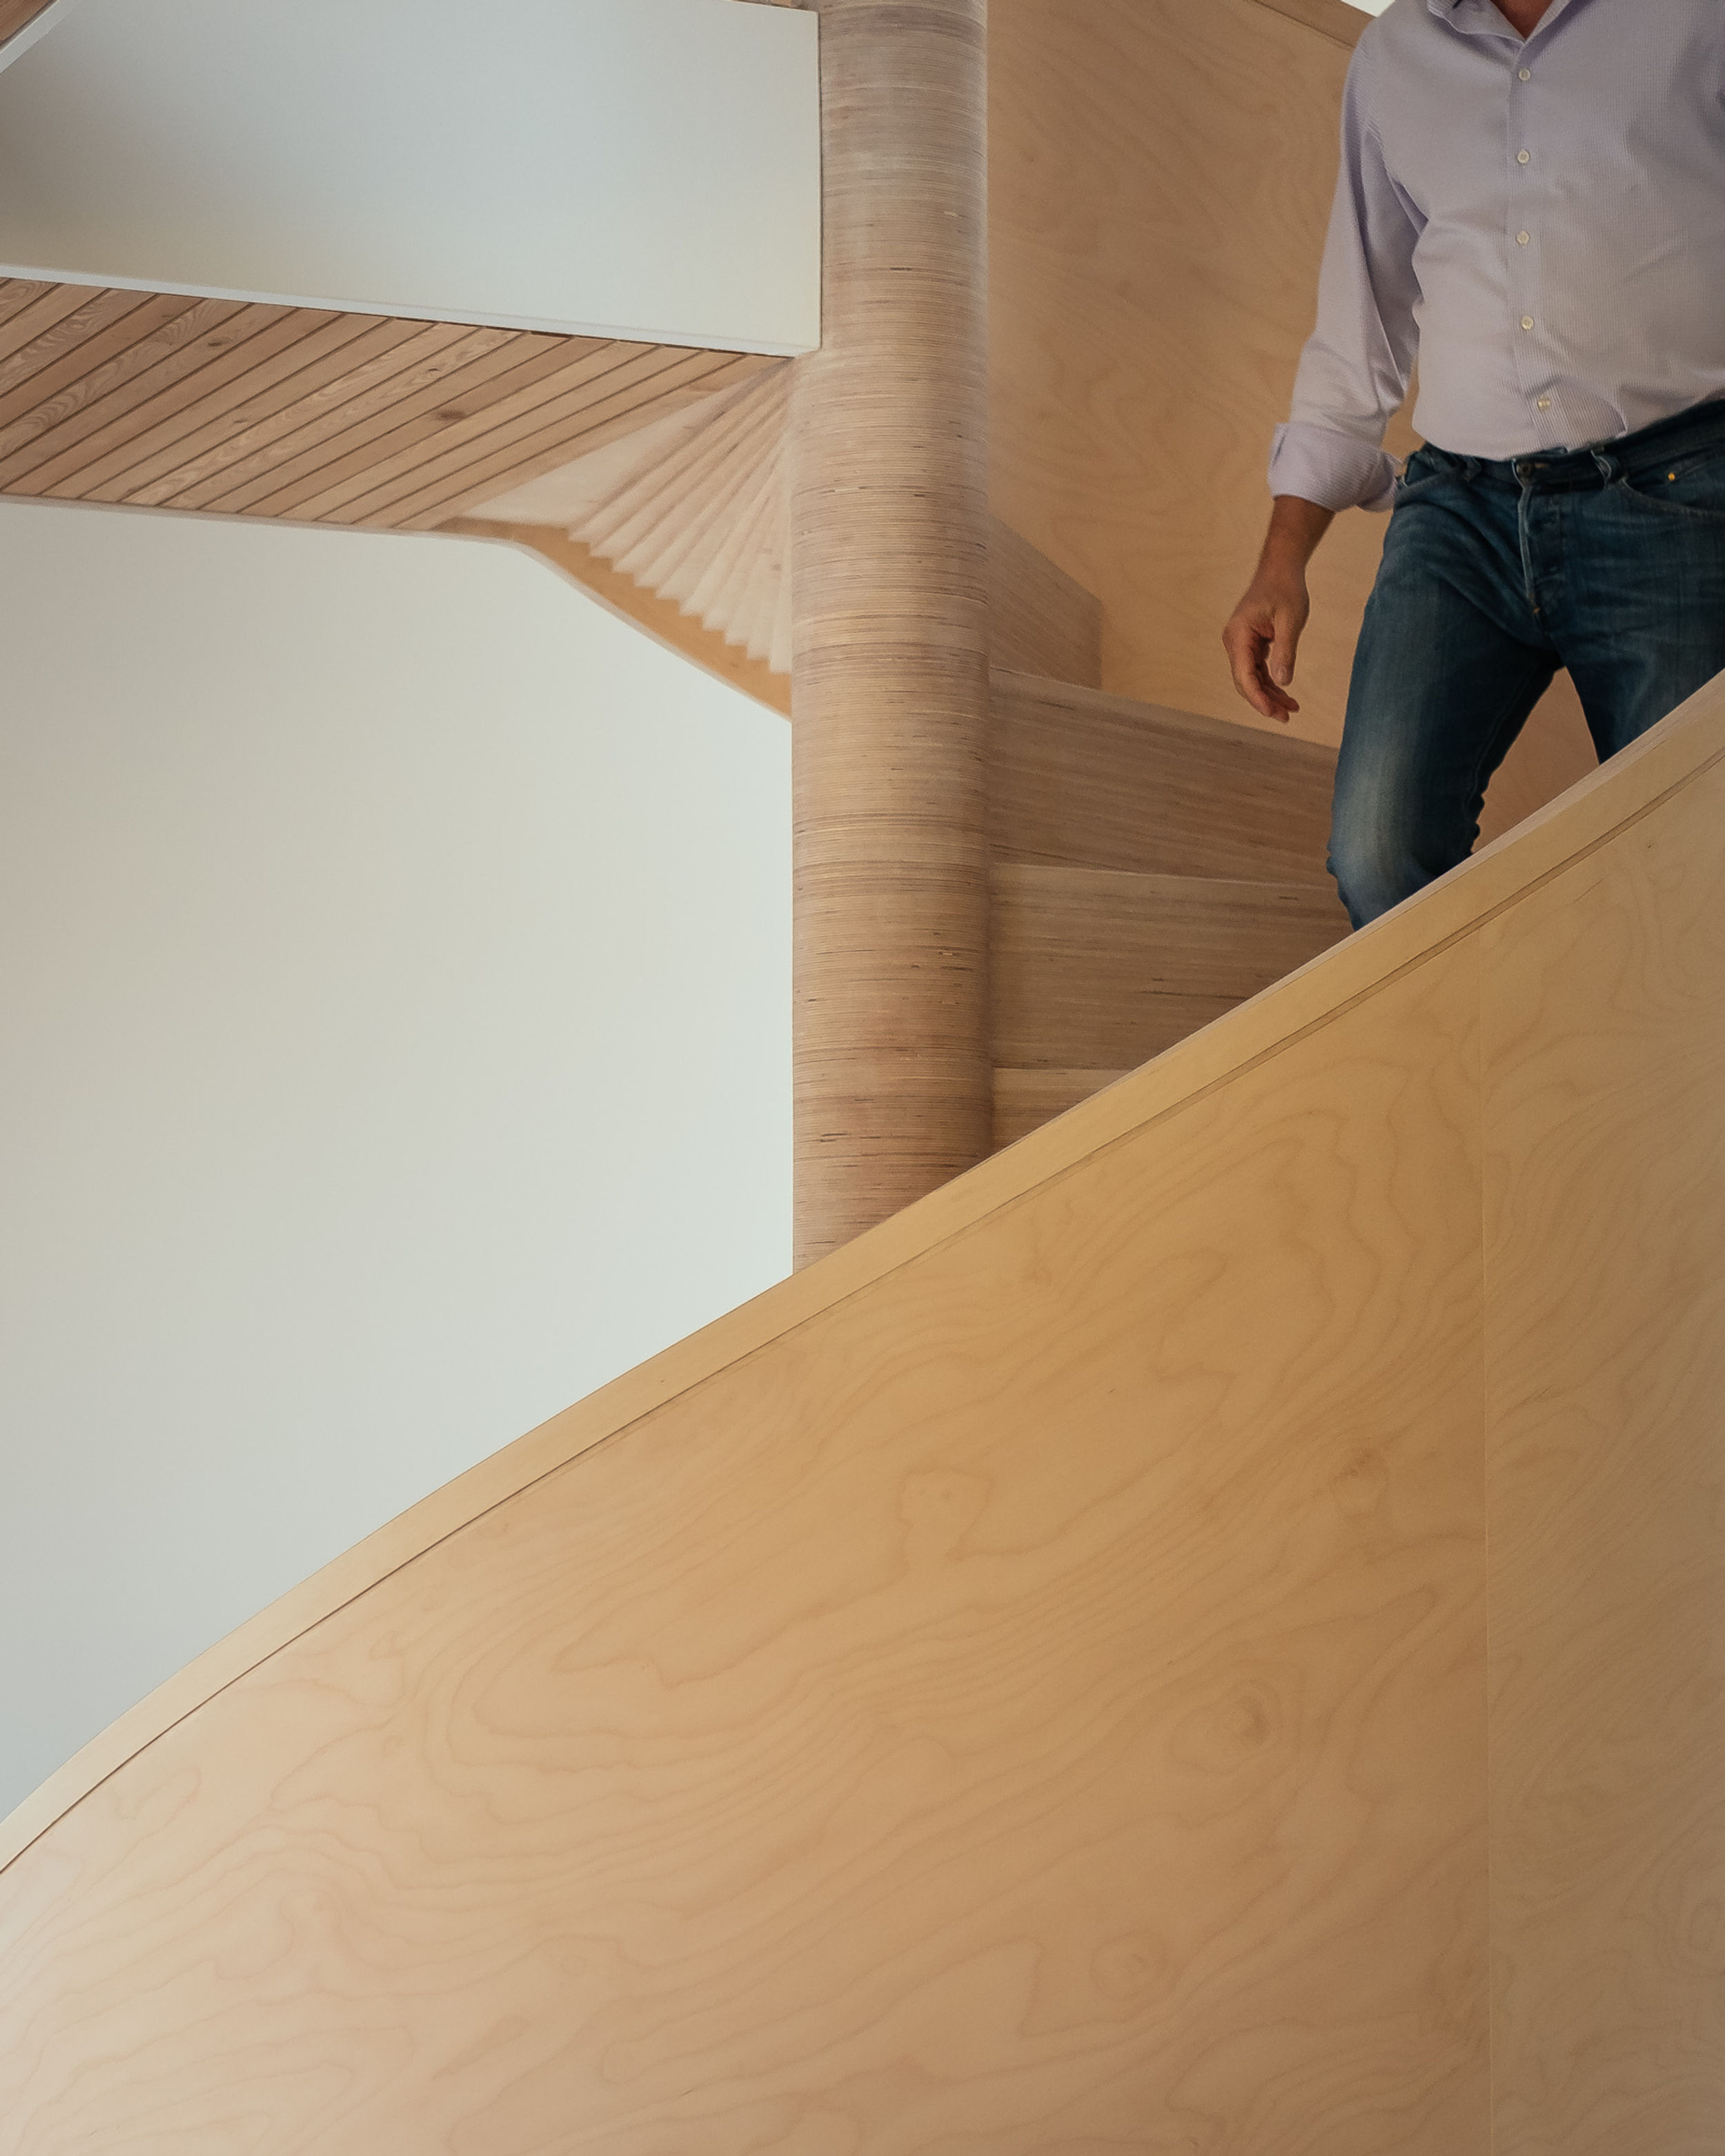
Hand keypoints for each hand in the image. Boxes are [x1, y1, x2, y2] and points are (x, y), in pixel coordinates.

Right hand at [1221, 495, 1334, 722]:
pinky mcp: (1249, 644)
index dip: (1258, 698)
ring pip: (1251, 678)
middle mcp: (1234, 642)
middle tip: (1287, 717)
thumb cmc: (1285, 589)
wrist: (1281, 569)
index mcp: (1238, 635)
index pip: (1244, 675)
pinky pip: (1257, 670)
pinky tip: (1286, 693)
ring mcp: (1240, 644)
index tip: (1273, 713)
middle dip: (1265, 701)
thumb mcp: (1290, 620)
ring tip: (1292, 709)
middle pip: (1245, 681)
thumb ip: (1285, 651)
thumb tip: (1283, 681)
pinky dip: (1270, 682)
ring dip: (1269, 694)